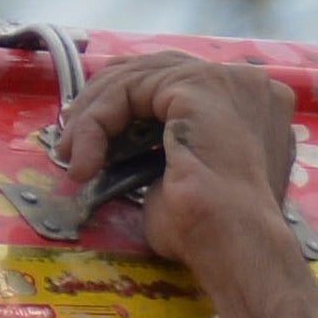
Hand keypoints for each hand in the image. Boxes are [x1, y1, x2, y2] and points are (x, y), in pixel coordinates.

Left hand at [54, 53, 317, 317]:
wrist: (235, 246)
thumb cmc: (212, 234)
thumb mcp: (182, 184)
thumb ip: (162, 157)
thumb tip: (123, 160)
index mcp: (249, 107)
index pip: (175, 84)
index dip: (128, 104)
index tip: (94, 138)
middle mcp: (243, 83)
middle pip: (153, 71)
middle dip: (103, 103)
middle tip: (70, 142)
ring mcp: (223, 79)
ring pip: (135, 77)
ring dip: (92, 115)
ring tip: (68, 155)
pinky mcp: (196, 84)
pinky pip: (127, 90)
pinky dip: (95, 122)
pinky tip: (82, 160)